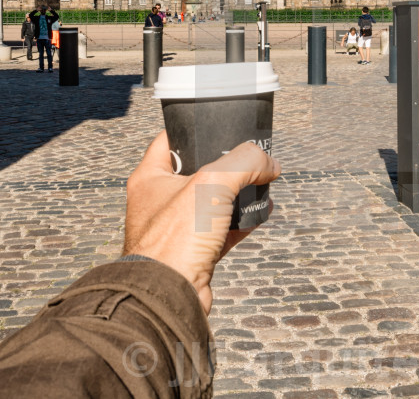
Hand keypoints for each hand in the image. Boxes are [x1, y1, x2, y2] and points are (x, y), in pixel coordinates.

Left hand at [123, 131, 280, 313]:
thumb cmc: (175, 238)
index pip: (170, 139)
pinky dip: (242, 220)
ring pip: (213, 201)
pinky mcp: (194, 252)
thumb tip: (269, 162)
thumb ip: (245, 162)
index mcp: (149, 178)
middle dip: (225, 164)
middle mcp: (159, 201)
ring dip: (237, 193)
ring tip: (261, 182)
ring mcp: (177, 228)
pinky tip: (261, 212)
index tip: (219, 123)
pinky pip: (223, 229)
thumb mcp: (212, 183)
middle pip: (197, 170)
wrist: (171, 295)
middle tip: (248, 156)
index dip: (195, 128)